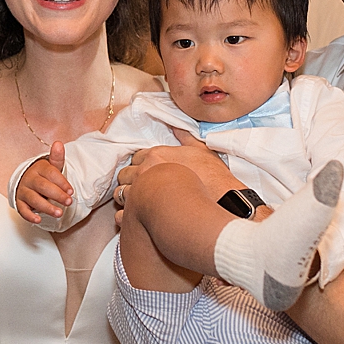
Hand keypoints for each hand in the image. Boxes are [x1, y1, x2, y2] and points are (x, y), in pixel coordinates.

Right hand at [14, 141, 71, 223]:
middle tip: (69, 202)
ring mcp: (24, 191)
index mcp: (39, 168)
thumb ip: (57, 158)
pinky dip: (30, 216)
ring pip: (34, 199)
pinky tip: (39, 220)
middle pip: (43, 186)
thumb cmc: (44, 176)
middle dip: (57, 195)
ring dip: (47, 207)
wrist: (27, 181)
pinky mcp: (20, 202)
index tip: (71, 191)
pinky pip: (23, 210)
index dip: (62, 182)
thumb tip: (58, 143)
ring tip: (59, 213)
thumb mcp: (52, 166)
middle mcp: (30, 179)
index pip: (50, 174)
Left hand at [117, 130, 237, 207]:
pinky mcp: (141, 214)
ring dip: (128, 197)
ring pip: (121, 193)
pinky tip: (138, 217)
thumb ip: (185, 137)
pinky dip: (128, 215)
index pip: (136, 157)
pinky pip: (123, 214)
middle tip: (143, 189)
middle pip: (125, 174)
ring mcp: (141, 193)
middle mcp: (144, 172)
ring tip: (141, 204)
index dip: (141, 166)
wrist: (222, 203)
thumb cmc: (213, 178)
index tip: (148, 173)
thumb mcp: (201, 151)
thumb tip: (175, 126)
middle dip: (131, 181)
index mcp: (156, 156)